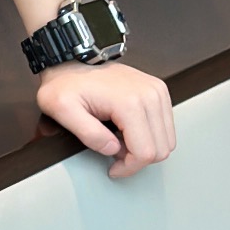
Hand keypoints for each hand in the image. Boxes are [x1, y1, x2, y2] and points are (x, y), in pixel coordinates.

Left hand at [35, 60, 175, 178]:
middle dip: (137, 159)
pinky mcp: (158, 91)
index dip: (129, 168)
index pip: (145, 153)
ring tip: (119, 140)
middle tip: (113, 152)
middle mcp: (149, 94)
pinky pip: (165, 126)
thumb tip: (112, 150)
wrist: (72, 61)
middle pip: (161, 149)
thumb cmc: (65, 83)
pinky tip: (128, 130)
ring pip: (166, 140)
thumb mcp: (63, 110)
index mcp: (129, 102)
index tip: (113, 168)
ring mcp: (156, 91)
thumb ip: (89, 134)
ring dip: (144, 147)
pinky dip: (149, 135)